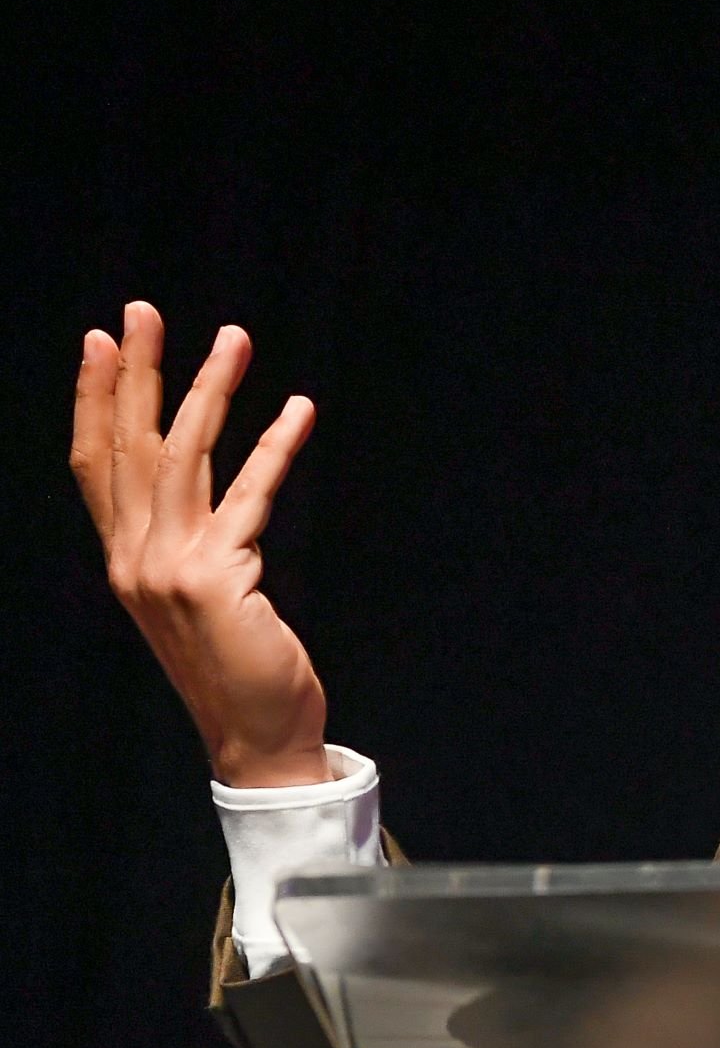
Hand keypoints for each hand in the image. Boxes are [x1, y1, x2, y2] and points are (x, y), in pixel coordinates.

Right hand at [71, 301, 330, 786]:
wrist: (259, 737)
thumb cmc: (239, 665)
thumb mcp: (196, 597)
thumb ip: (185, 543)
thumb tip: (191, 484)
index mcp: (126, 561)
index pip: (97, 464)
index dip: (94, 400)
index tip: (100, 341)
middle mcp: (136, 560)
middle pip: (129, 446)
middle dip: (134, 372)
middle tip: (143, 310)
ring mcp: (171, 569)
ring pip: (183, 456)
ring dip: (210, 390)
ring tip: (235, 337)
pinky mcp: (218, 578)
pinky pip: (250, 494)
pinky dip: (276, 446)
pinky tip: (298, 409)